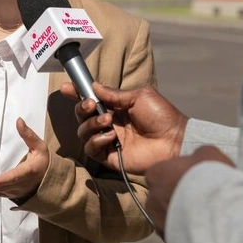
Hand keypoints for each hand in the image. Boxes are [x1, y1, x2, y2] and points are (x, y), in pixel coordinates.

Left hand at [0, 118, 48, 202]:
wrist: (49, 184)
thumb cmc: (44, 163)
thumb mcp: (40, 147)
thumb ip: (28, 135)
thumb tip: (18, 120)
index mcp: (26, 173)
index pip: (12, 178)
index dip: (1, 182)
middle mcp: (17, 186)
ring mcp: (10, 191)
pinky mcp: (5, 193)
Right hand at [60, 82, 187, 174]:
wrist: (175, 140)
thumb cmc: (162, 116)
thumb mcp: (138, 96)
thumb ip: (113, 93)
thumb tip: (93, 86)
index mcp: (115, 108)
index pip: (90, 100)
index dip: (76, 94)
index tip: (67, 88)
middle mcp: (109, 124)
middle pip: (81, 116)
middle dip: (82, 108)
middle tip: (92, 105)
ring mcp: (108, 140)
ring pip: (83, 132)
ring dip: (91, 124)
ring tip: (109, 121)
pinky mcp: (110, 156)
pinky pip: (91, 149)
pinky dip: (96, 140)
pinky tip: (111, 136)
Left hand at [146, 145, 234, 237]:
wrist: (219, 214)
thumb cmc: (211, 178)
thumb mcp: (208, 154)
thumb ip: (197, 155)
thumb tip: (198, 159)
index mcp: (155, 174)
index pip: (164, 172)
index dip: (183, 174)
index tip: (199, 178)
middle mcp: (150, 199)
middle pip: (166, 195)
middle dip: (182, 196)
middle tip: (205, 197)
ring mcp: (158, 222)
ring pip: (171, 216)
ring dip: (186, 215)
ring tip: (209, 215)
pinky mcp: (170, 242)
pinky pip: (180, 234)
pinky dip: (190, 232)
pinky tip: (208, 230)